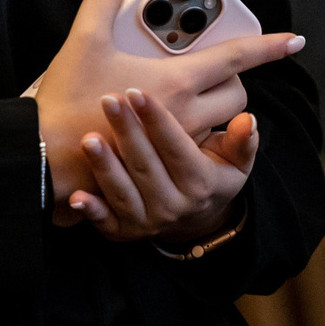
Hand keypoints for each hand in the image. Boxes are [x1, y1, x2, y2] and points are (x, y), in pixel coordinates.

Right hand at [31, 0, 301, 225]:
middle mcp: (184, 114)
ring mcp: (176, 143)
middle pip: (236, 94)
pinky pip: (197, 144)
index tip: (295, 41)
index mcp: (174, 81)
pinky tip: (171, 120)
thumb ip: (102, 2)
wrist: (42, 158)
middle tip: (207, 65)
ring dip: (214, 106)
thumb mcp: (82, 42)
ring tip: (187, 91)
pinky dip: (195, 129)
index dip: (269, 46)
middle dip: (232, 78)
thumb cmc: (64, 101)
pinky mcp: (163, 165)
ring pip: (220, 121)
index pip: (235, 58)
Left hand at [69, 89, 260, 244]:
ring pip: (124, 193)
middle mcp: (173, 206)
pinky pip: (105, 223)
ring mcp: (147, 221)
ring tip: (88, 138)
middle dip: (127, 132)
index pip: (177, 148)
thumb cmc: (211, 175)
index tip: (139, 92)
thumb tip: (248, 120)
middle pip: (146, 166)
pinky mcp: (123, 233)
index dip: (158, 121)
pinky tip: (76, 195)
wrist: (194, 220)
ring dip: (105, 167)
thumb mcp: (234, 162)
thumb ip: (242, 141)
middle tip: (108, 99)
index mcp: (199, 183)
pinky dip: (91, 211)